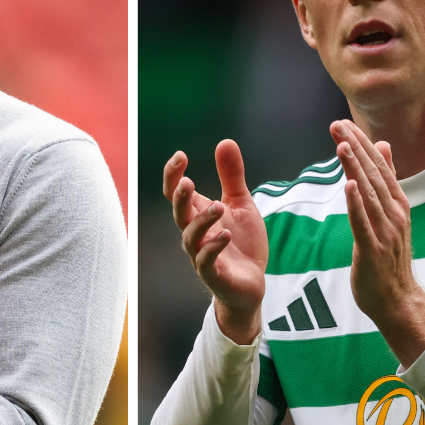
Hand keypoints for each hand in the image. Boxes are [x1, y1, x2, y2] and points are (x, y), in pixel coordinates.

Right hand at [163, 141, 267, 343]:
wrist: (251, 283)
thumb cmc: (241, 243)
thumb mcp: (241, 204)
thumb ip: (231, 176)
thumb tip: (225, 141)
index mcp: (198, 214)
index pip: (176, 193)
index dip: (173, 175)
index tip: (180, 155)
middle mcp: (195, 234)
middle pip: (179, 213)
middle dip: (180, 198)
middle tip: (187, 182)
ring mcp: (202, 255)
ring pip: (191, 237)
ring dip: (202, 221)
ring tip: (218, 207)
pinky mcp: (215, 275)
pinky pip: (206, 261)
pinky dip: (214, 247)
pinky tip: (226, 234)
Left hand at [331, 120, 424, 366]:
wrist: (398, 300)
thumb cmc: (390, 259)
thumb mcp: (390, 215)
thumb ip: (386, 181)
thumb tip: (383, 147)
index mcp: (397, 204)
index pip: (378, 167)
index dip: (361, 143)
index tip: (344, 123)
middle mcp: (394, 213)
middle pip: (373, 175)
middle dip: (355, 148)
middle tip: (337, 124)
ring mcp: (385, 232)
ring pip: (368, 194)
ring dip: (355, 168)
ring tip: (342, 145)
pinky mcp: (373, 250)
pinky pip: (363, 223)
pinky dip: (357, 204)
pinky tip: (349, 186)